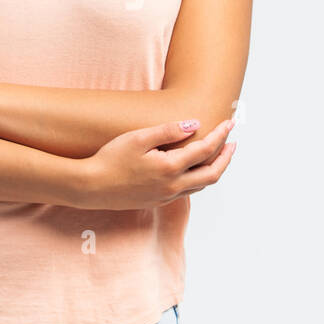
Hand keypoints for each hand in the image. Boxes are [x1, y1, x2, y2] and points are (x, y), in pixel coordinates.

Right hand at [74, 119, 236, 210]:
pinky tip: (193, 169)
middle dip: (226, 157)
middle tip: (233, 142)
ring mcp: (165, 196)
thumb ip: (168, 131)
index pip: (205, 150)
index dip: (220, 135)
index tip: (229, 122)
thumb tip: (195, 124)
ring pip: (201, 185)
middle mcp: (173, 186)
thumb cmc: (110, 159)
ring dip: (214, 169)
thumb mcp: (138, 138)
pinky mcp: (157, 201)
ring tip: (218, 154)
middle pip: (212, 174)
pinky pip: (187, 191)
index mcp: (170, 168)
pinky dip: (198, 178)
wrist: (90, 187)